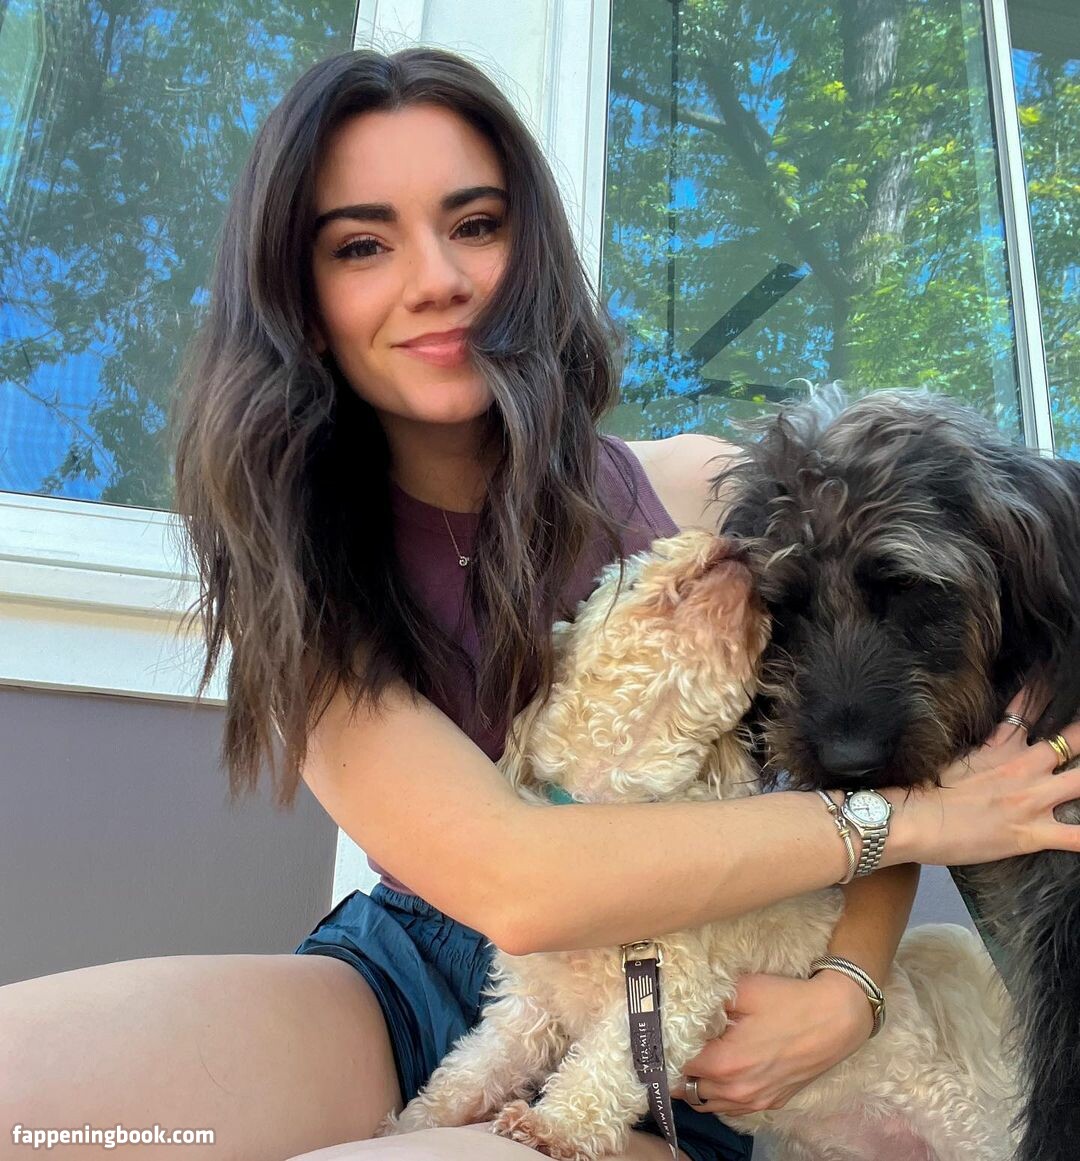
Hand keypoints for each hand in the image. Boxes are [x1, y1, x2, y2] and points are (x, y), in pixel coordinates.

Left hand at [670, 971, 871, 1115]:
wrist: (836, 1018)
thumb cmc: (789, 1000)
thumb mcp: (743, 989)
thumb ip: (709, 1000)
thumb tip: (683, 1004)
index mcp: (724, 1063)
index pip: (675, 1066)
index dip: (663, 1049)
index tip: (656, 1034)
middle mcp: (736, 1091)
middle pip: (686, 1089)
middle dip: (675, 1068)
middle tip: (671, 1044)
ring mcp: (754, 1101)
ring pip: (706, 1103)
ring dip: (695, 1084)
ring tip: (693, 1057)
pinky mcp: (769, 1102)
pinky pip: (730, 1108)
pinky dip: (717, 1094)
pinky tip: (720, 1070)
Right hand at [886, 689, 1079, 866]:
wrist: (908, 819)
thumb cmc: (919, 789)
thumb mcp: (949, 755)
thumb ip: (978, 745)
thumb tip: (979, 732)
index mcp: (1000, 748)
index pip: (1029, 710)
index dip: (1045, 694)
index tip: (1057, 679)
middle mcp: (1022, 768)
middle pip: (1069, 740)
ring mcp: (1030, 800)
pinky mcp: (1030, 833)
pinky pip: (1076, 837)